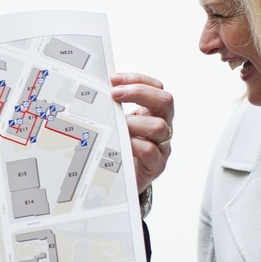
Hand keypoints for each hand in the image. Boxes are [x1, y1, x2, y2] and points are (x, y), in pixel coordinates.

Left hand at [110, 72, 173, 192]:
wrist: (125, 182)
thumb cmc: (122, 148)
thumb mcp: (120, 125)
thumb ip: (114, 109)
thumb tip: (94, 90)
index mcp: (154, 113)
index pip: (156, 87)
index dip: (137, 80)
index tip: (114, 80)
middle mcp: (163, 127)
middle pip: (165, 101)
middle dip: (140, 92)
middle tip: (116, 94)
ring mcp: (162, 146)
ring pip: (160, 127)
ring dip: (135, 122)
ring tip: (118, 125)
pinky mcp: (156, 165)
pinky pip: (150, 151)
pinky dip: (135, 144)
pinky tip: (122, 144)